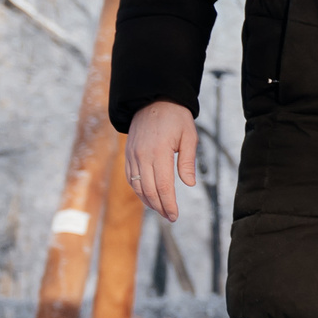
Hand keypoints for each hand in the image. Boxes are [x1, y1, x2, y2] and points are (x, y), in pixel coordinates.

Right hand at [123, 101, 198, 223]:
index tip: (175, 216)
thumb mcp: (189, 136)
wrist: (153, 99)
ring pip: (137, 186)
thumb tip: (189, 184)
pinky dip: (138, 190)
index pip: (164, 187)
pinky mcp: (128, 154)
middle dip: (160, 207)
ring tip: (161, 210)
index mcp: (159, 153)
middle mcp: (142, 156)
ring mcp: (132, 156)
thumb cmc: (176, 118)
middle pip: (149, 190)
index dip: (169, 204)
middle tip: (170, 217)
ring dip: (148, 201)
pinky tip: (148, 196)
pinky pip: (130, 177)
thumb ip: (188, 162)